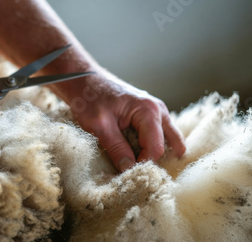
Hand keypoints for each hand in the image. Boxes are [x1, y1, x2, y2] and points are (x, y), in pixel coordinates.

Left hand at [70, 71, 185, 171]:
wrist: (83, 80)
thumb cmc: (89, 98)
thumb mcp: (99, 126)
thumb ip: (116, 148)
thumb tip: (128, 171)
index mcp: (148, 111)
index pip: (156, 148)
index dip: (142, 163)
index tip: (126, 172)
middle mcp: (158, 110)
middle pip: (168, 145)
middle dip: (153, 160)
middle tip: (136, 172)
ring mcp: (157, 111)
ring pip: (167, 139)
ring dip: (155, 153)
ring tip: (138, 164)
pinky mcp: (150, 114)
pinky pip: (159, 134)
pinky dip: (152, 145)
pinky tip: (138, 154)